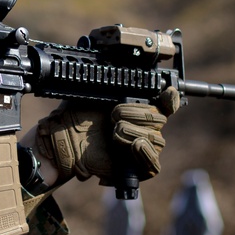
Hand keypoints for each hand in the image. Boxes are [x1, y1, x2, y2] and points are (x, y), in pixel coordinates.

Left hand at [33, 87, 178, 184]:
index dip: (170, 99)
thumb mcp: (94, 90)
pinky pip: (152, 166)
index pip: (167, 104)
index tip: (168, 92)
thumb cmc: (77, 114)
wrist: (63, 139)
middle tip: (114, 115)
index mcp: (138, 107)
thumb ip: (114, 81)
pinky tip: (135, 146)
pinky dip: (146, 154)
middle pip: (160, 120)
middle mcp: (143, 127)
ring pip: (157, 140)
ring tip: (114, 131)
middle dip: (139, 114)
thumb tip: (127, 64)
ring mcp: (141, 148)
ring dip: (135, 132)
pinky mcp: (134, 169)